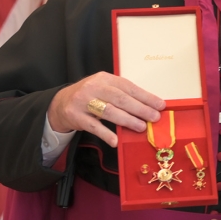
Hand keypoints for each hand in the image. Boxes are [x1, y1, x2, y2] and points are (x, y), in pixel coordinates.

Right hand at [47, 72, 164, 146]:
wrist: (61, 103)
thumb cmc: (90, 96)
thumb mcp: (104, 89)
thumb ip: (122, 94)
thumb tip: (149, 106)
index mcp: (105, 78)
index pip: (128, 87)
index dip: (145, 96)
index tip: (160, 105)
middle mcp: (94, 87)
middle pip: (120, 99)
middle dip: (140, 109)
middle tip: (154, 117)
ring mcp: (83, 102)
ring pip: (109, 111)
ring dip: (127, 120)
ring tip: (141, 127)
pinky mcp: (75, 116)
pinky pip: (93, 126)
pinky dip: (106, 134)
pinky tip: (116, 141)